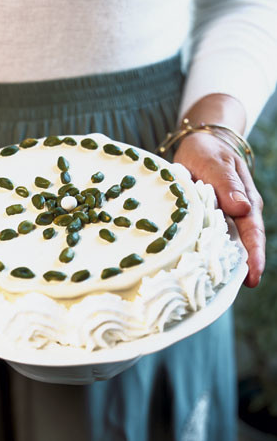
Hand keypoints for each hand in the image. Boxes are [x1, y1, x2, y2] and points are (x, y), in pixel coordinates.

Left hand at [174, 132, 264, 287]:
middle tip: (221, 295)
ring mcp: (219, 222)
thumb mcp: (216, 163)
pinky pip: (203, 243)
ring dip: (214, 269)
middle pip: (239, 249)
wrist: (199, 145)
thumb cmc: (209, 152)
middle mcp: (235, 216)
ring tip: (204, 293)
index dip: (254, 257)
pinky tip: (187, 273)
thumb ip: (228, 184)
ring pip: (220, 250)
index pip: (252, 233)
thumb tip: (242, 208)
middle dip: (233, 272)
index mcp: (245, 203)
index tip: (253, 278)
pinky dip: (198, 257)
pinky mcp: (203, 224)